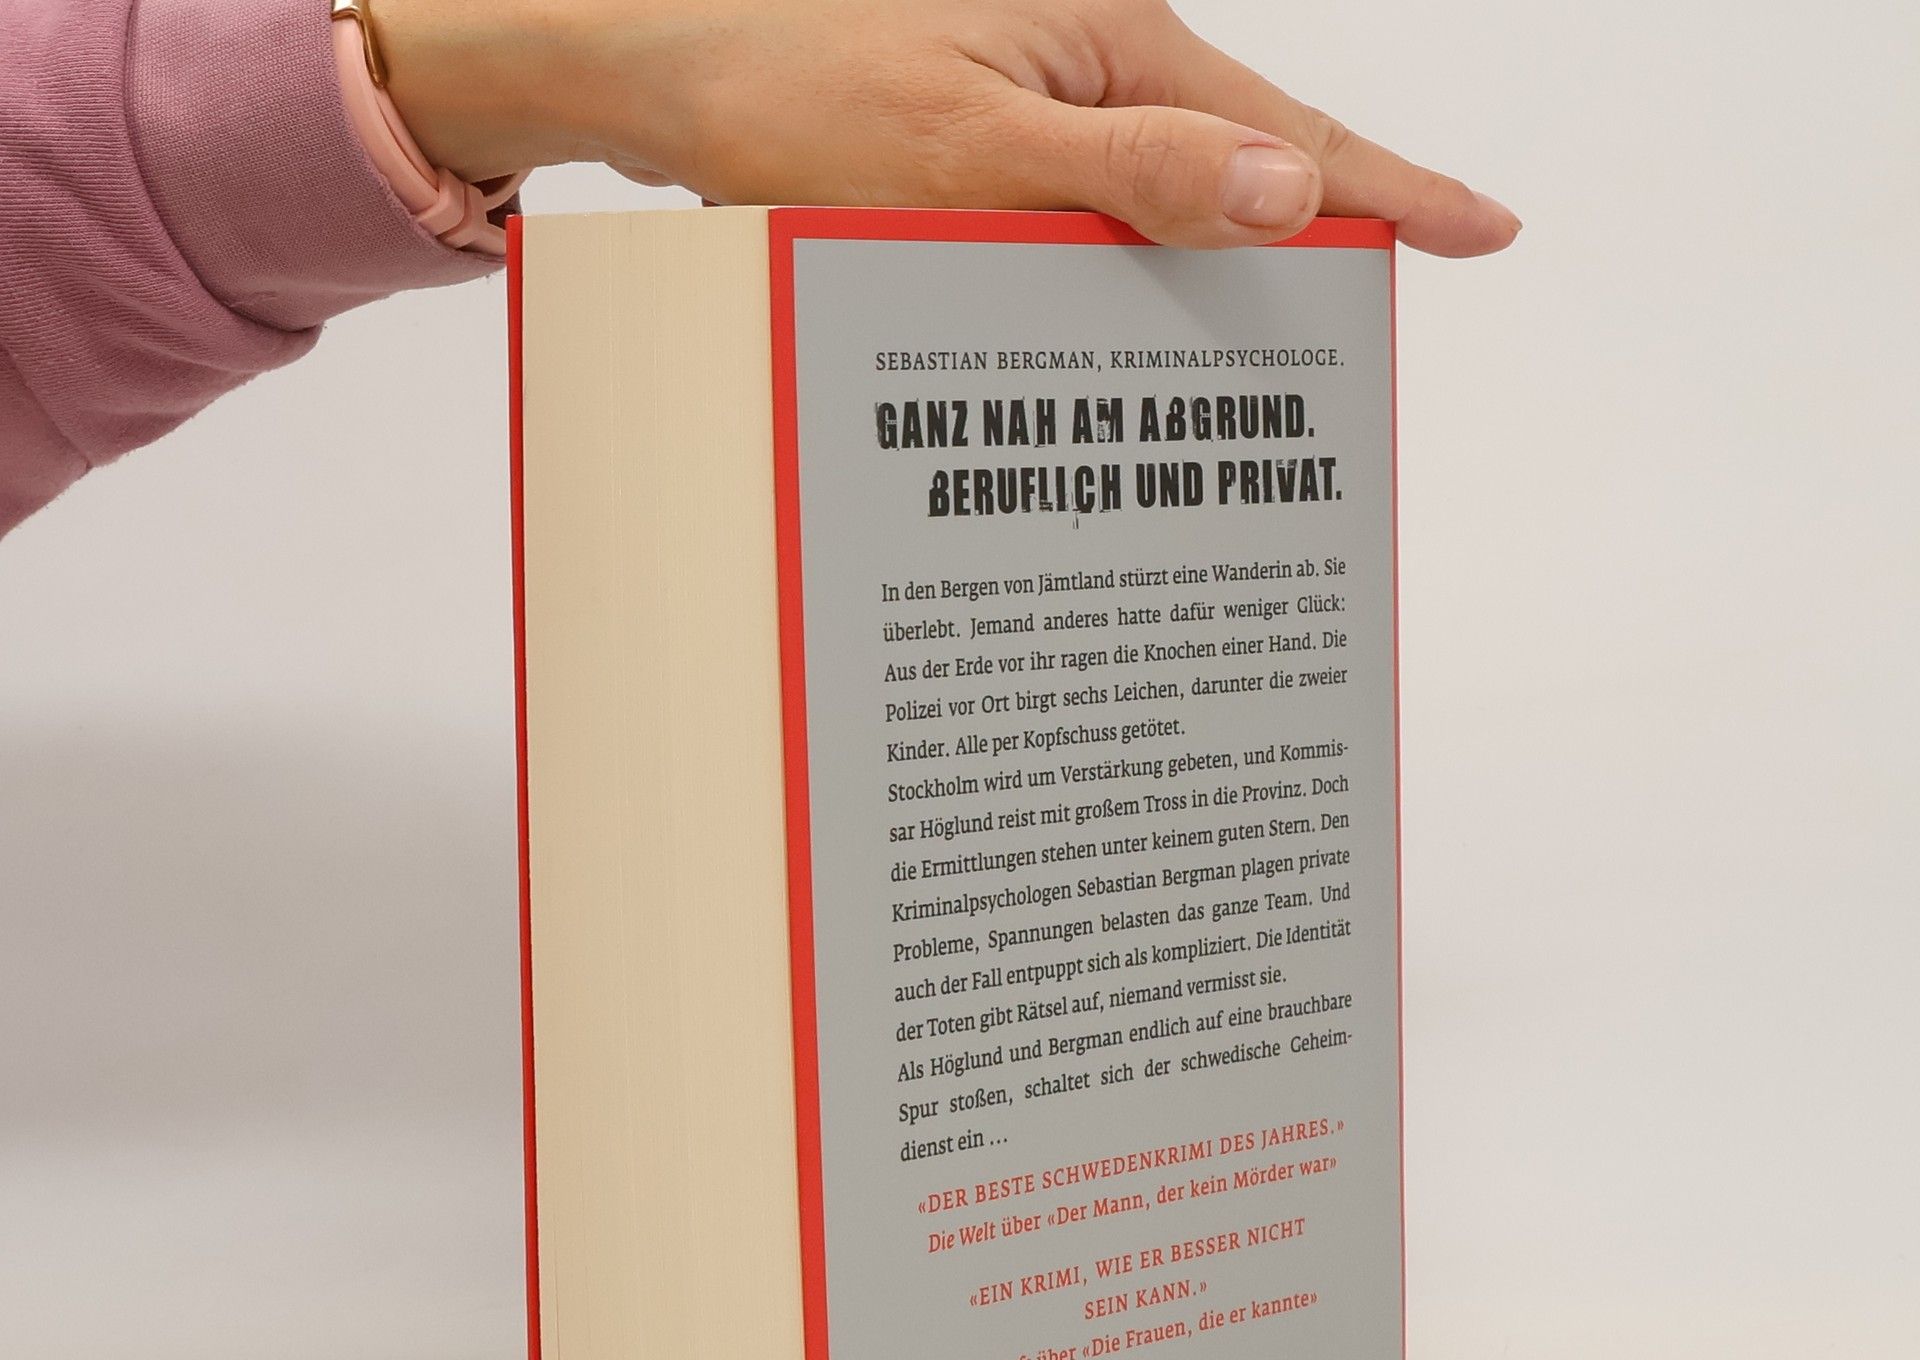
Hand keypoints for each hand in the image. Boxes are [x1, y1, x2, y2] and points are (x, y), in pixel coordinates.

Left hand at [375, 0, 1519, 255]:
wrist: (664, 68)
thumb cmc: (795, 92)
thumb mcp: (969, 148)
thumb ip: (1134, 171)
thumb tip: (1290, 185)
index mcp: (1114, 44)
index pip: (1289, 132)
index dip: (1391, 190)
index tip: (1487, 229)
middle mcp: (1091, 61)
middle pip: (1240, 173)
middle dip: (1301, 257)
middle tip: (1344, 363)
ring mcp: (1043, 97)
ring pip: (1162, 206)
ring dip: (1197, 285)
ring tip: (1243, 380)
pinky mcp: (991, 133)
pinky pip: (1089, 213)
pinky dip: (1113, 276)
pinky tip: (1114, 335)